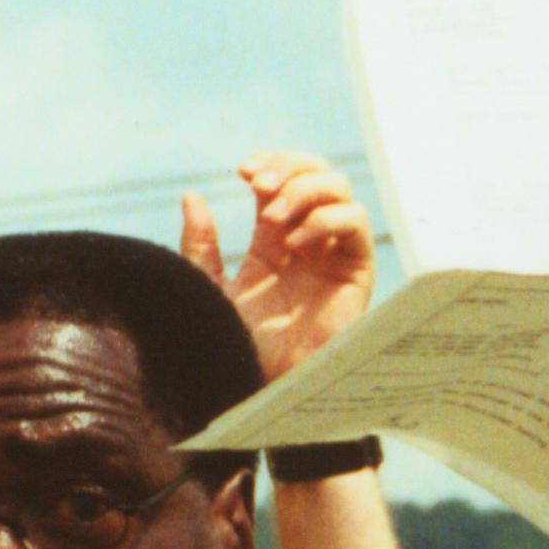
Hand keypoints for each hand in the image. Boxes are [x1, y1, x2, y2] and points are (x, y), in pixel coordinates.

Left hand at [181, 151, 375, 383]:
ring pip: (340, 189)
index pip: (284, 179)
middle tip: (259, 185)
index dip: (269, 164)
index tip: (244, 172)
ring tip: (274, 216)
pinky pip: (356, 224)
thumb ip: (200, 245)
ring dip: (306, 190)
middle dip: (289, 167)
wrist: (266, 384)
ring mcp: (334, 254)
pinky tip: (296, 241)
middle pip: (316, 173)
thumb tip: (192, 197)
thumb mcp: (210, 288)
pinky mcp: (356, 271)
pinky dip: (327, 219)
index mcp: (273, 240)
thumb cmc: (239, 346)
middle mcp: (308, 241)